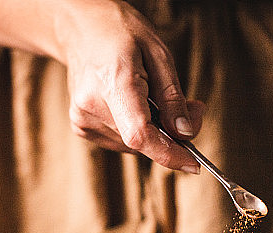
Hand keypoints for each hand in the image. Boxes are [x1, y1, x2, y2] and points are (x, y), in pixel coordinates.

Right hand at [58, 1, 204, 171]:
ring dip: (153, 131)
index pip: (140, 134)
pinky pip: (121, 141)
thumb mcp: (159, 54)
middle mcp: (91, 105)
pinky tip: (130, 103)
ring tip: (151, 96)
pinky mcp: (81, 127)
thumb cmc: (120, 33)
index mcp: (112, 82)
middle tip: (188, 108)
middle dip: (170, 134)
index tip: (192, 164)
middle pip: (141, 141)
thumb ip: (173, 97)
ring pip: (133, 144)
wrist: (80, 28)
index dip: (168, 153)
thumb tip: (185, 132)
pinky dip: (135, 129)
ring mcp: (82, 119)